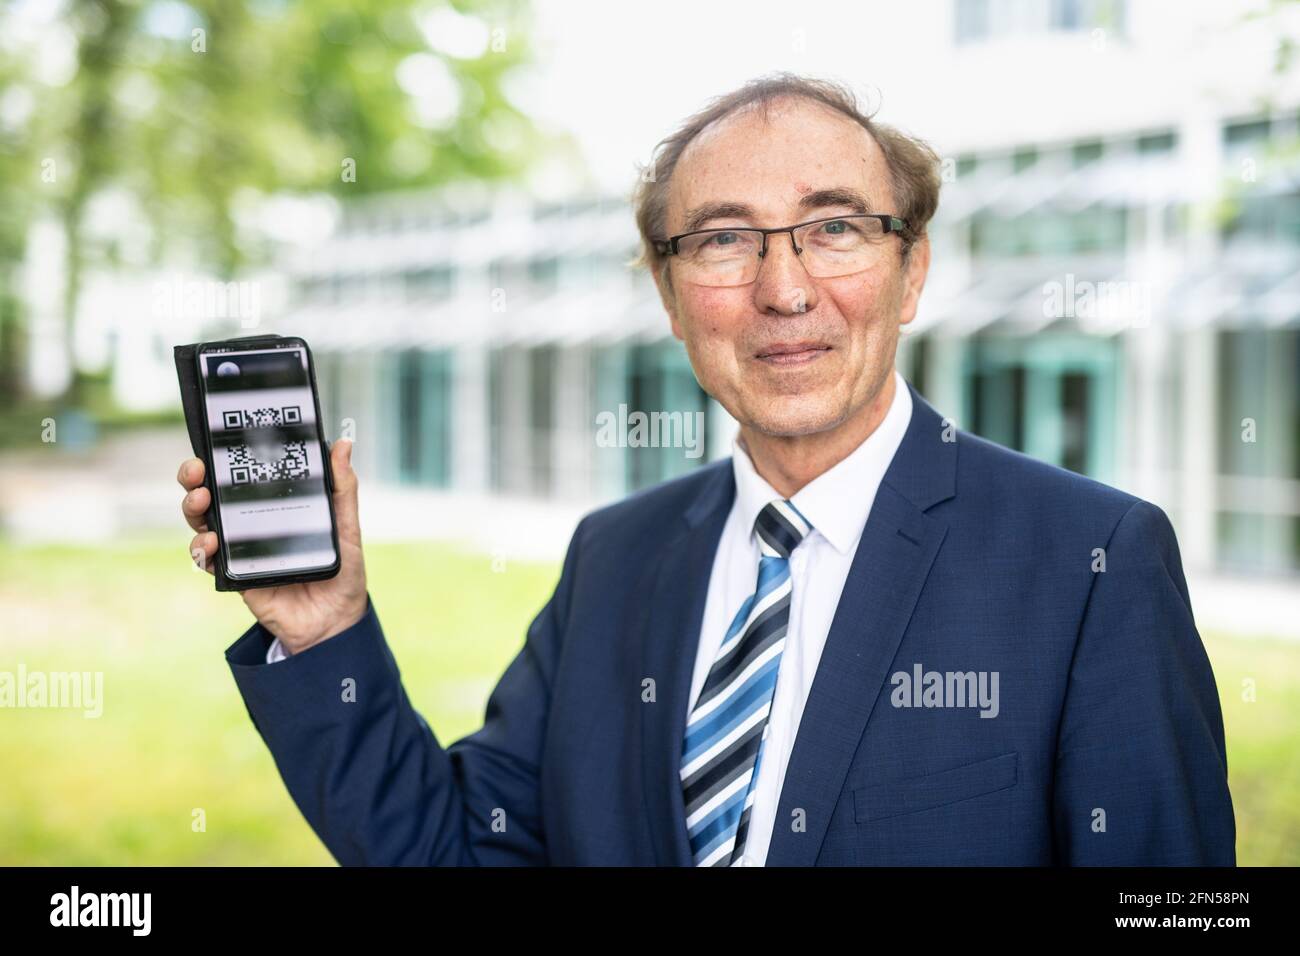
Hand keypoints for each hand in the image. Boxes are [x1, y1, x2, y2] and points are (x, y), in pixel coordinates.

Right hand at [179, 439, 368, 654]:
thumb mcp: (347, 525)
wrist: (336, 621)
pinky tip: (209, 542)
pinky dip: (200, 548)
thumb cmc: (343, 569)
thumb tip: (343, 443)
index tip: (218, 441)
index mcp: (274, 504)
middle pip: (212, 492)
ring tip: (201, 501)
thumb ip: (343, 487)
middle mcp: (250, 522)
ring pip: (202, 521)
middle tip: (197, 470)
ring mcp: (239, 548)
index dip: (224, 456)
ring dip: (192, 507)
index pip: (243, 473)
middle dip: (195, 476)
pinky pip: (207, 560)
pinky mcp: (234, 575)